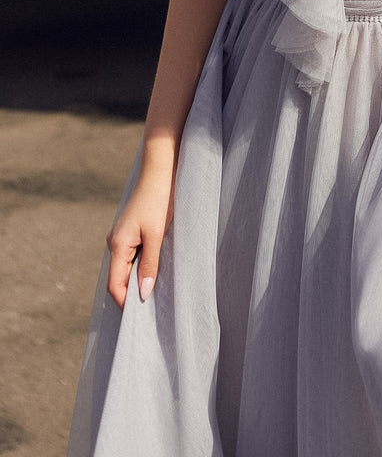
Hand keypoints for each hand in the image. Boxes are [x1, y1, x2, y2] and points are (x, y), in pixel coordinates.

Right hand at [106, 170, 173, 308]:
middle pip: (119, 279)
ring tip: (157, 292)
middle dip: (132, 294)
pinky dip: (141, 267)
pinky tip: (156, 270)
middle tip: (152, 310)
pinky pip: (133, 256)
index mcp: (118, 245)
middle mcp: (116, 242)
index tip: (143, 318)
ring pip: (126, 267)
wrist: (162, 169)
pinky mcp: (133, 230)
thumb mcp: (157, 235)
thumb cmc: (160, 199)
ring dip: (138, 280)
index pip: (115, 286)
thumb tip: (142, 294)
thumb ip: (150, 265)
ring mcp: (123, 236)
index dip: (127, 303)